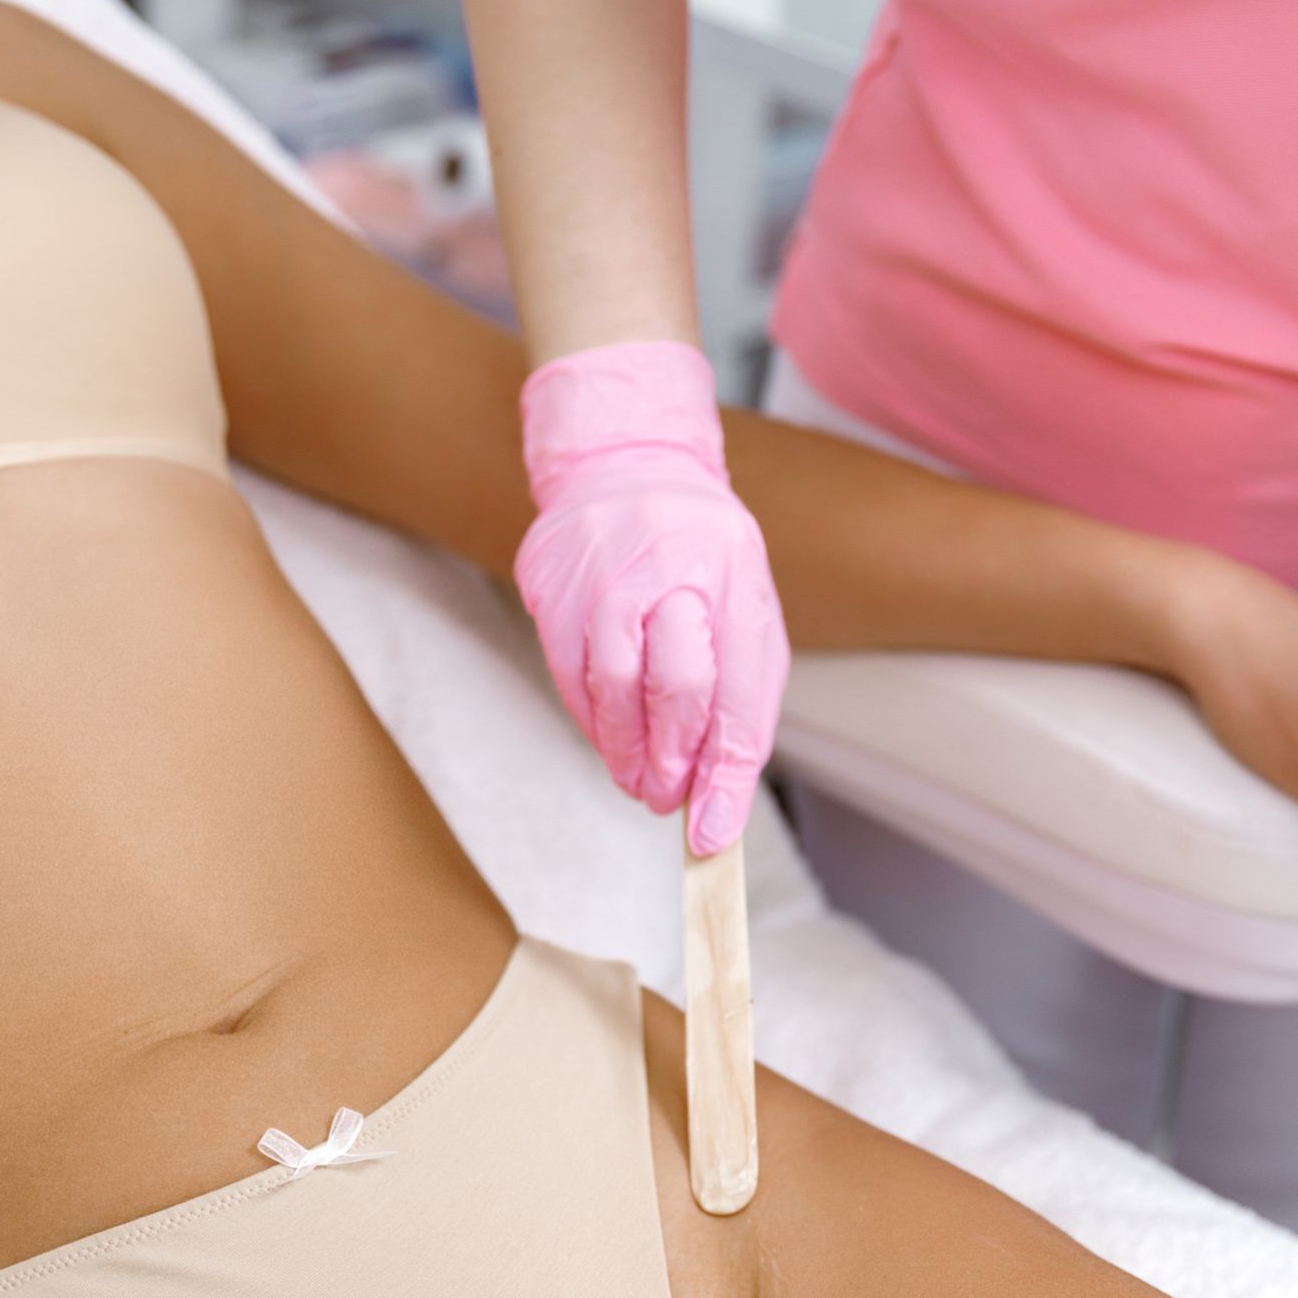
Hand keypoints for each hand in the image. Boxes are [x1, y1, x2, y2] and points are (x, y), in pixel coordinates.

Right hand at [515, 341, 789, 854]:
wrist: (627, 465)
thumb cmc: (701, 560)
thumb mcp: (745, 615)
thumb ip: (739, 705)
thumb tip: (716, 805)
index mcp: (733, 572)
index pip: (737, 688)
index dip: (723, 771)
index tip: (711, 832)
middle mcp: (670, 564)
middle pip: (674, 684)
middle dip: (670, 760)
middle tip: (666, 799)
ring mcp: (603, 568)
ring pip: (611, 684)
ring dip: (624, 749)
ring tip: (638, 779)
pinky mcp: (551, 578)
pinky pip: (568, 671)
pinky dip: (591, 717)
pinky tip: (608, 733)